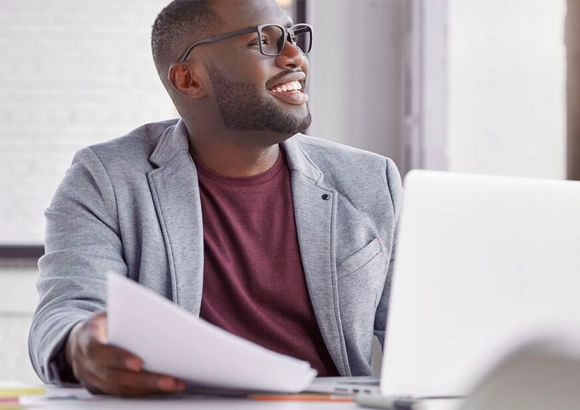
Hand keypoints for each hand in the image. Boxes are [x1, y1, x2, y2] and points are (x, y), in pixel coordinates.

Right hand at [65, 310, 185, 395]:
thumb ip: (126, 316)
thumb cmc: (103, 324)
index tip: (139, 363)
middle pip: (113, 377)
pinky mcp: (100, 390)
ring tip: (174, 385)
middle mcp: (84, 364)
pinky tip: (164, 389)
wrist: (79, 340)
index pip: (98, 351)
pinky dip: (144, 393)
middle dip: (143, 380)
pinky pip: (122, 395)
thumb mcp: (109, 313)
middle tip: (168, 381)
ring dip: (148, 390)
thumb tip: (157, 318)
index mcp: (86, 339)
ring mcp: (90, 380)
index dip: (118, 358)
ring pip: (119, 390)